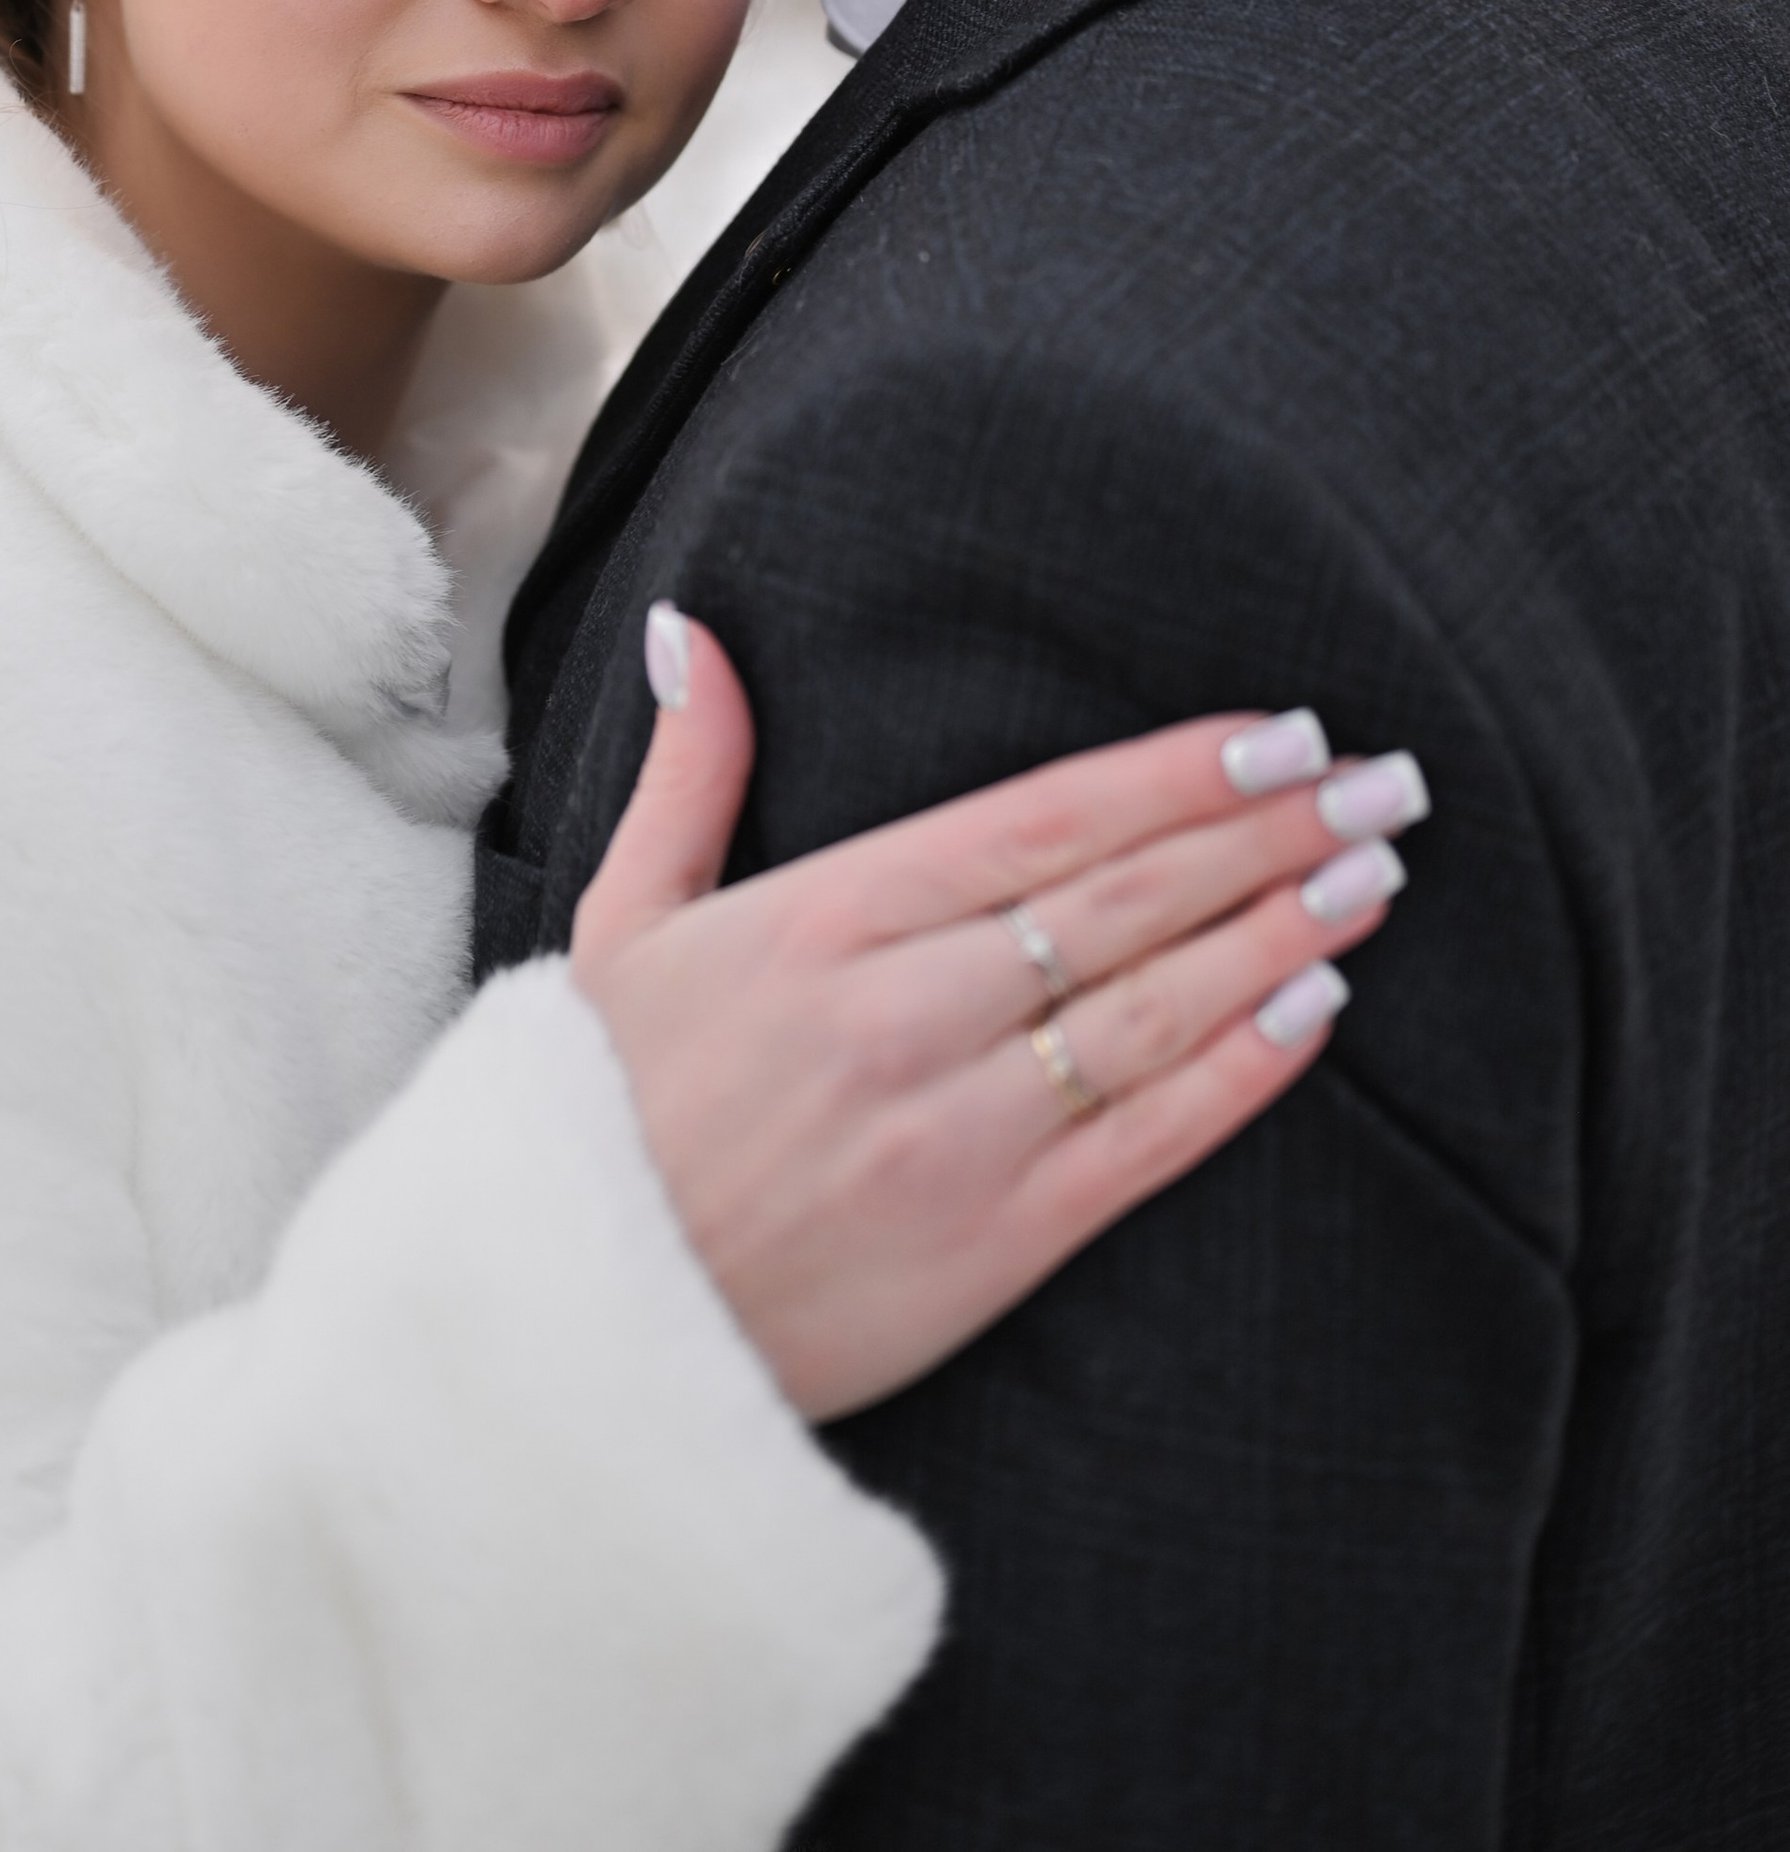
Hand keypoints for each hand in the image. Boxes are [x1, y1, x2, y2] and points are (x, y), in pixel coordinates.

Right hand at [570, 607, 1422, 1421]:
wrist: (567, 1321)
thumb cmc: (596, 1110)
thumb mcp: (620, 921)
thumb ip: (688, 772)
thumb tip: (690, 631)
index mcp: (821, 918)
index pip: (1043, 819)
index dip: (1176, 774)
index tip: (1279, 731)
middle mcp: (902, 1012)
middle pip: (1124, 899)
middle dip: (1269, 832)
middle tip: (1385, 781)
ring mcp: (955, 1131)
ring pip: (1155, 1008)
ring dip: (1281, 933)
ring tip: (1373, 876)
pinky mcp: (992, 1242)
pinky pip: (1147, 1142)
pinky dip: (1241, 1072)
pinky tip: (1315, 1010)